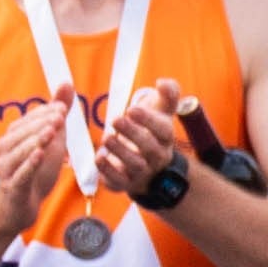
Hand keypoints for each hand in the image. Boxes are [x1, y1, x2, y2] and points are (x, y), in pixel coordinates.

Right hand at [0, 94, 77, 242]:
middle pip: (23, 133)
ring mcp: (6, 169)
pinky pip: (20, 174)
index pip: (29, 120)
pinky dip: (30, 164)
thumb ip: (57, 114)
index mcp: (13, 137)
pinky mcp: (12, 187)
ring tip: (53, 131)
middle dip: (42, 123)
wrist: (19, 207)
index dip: (46, 113)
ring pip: (21, 152)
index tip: (63, 107)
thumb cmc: (34, 171)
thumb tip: (66, 82)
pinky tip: (40, 154)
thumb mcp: (51, 140)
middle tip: (61, 116)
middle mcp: (5, 150)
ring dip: (37, 140)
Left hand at [100, 77, 197, 202]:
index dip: (148, 121)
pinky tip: (99, 156)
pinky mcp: (124, 183)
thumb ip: (168, 93)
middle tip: (116, 120)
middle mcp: (157, 157)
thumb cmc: (152, 129)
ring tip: (107, 138)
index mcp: (166, 137)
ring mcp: (141, 172)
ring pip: (135, 166)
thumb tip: (162, 83)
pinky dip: (108, 171)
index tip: (131, 109)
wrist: (148, 163)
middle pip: (150, 149)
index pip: (163, 130)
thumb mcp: (162, 110)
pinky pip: (118, 182)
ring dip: (120, 151)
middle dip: (133, 134)